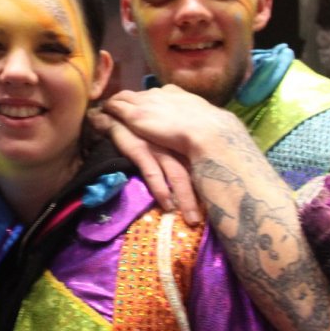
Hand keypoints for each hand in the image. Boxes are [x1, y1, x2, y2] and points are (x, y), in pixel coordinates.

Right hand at [88, 107, 199, 224]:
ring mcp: (157, 146)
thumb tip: (188, 170)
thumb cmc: (137, 124)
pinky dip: (161, 190)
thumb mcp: (158, 136)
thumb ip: (172, 150)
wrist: (114, 111)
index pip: (198, 161)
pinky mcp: (141, 149)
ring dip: (185, 199)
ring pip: (177, 175)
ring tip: (191, 219)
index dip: (206, 181)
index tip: (215, 201)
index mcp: (179, 139)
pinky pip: (153, 173)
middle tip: (201, 218)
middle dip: (198, 196)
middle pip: (192, 171)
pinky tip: (166, 205)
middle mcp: (172, 143)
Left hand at [100, 85, 250, 161]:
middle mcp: (158, 93)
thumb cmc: (211, 131)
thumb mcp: (201, 120)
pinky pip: (113, 107)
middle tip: (116, 108)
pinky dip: (105, 110)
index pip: (154, 94)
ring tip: (103, 111)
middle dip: (126, 100)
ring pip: (121, 97)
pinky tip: (98, 115)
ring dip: (112, 104)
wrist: (208, 133)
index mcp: (175, 93)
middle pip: (136, 94)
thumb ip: (192, 119)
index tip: (140, 107)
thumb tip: (196, 127)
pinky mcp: (134, 114)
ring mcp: (145, 102)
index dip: (145, 101)